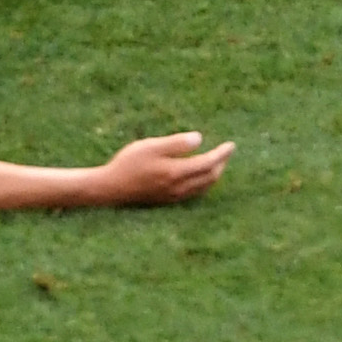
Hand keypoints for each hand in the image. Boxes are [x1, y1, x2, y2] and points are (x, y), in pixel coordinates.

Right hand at [89, 130, 232, 206]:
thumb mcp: (151, 146)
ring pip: (203, 188)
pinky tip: (200, 177)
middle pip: (209, 178)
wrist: (110, 189)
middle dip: (221, 164)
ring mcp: (173, 197)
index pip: (208, 164)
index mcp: (176, 173)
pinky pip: (194, 194)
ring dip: (214, 175)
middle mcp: (178, 188)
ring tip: (218, 163)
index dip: (222, 154)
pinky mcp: (167, 201)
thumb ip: (176, 144)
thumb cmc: (128, 163)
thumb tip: (200, 140)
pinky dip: (203, 184)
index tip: (232, 145)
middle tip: (227, 152)